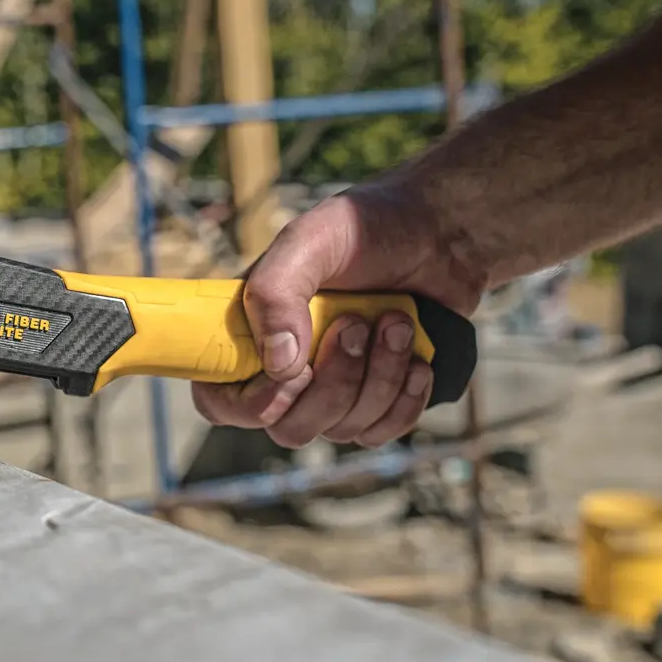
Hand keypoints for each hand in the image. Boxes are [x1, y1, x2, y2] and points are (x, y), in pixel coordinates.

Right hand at [193, 180, 486, 448]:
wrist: (439, 232)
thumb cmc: (366, 228)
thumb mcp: (312, 241)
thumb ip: (277, 292)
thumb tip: (279, 365)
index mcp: (252, 332)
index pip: (221, 402)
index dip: (254, 405)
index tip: (297, 369)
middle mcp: (287, 370)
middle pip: (289, 427)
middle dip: (333, 383)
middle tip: (357, 324)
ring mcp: (334, 391)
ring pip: (341, 430)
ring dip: (378, 377)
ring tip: (396, 321)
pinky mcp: (379, 401)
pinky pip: (383, 432)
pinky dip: (404, 399)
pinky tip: (417, 358)